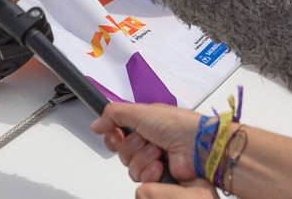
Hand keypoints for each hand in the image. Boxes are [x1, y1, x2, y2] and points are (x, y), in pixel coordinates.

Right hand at [91, 102, 213, 196]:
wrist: (195, 144)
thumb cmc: (176, 124)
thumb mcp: (139, 111)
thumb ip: (113, 114)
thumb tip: (96, 123)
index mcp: (143, 123)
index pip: (117, 134)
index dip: (113, 137)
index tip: (116, 134)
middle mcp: (147, 141)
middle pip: (122, 152)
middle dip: (132, 147)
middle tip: (145, 139)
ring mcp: (154, 159)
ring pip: (130, 167)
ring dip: (143, 158)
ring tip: (158, 151)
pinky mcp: (159, 175)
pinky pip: (142, 180)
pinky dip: (150, 172)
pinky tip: (161, 165)